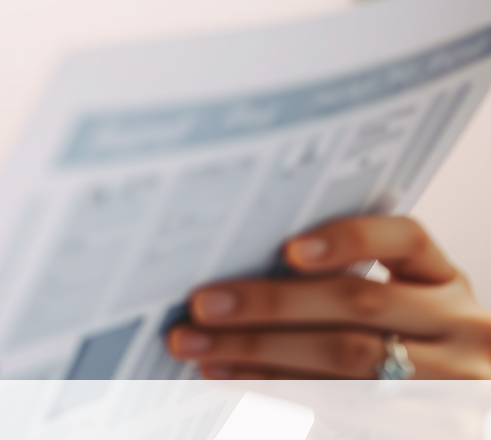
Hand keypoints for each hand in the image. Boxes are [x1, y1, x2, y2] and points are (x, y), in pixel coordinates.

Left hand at [165, 216, 490, 377]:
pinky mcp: (431, 429)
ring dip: (260, 354)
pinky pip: (342, 407)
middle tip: (202, 305)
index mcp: (445, 282)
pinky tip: (235, 384)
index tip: (287, 250)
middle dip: (270, 303)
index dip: (348, 240)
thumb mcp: (404, 311)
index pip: (404, 240)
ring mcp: (454, 384)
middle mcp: (459, 327)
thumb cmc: (412, 350)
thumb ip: (346, 285)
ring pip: (345, 361)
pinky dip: (280, 393)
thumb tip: (238, 269)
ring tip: (201, 349)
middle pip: (358, 303)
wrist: (458, 408)